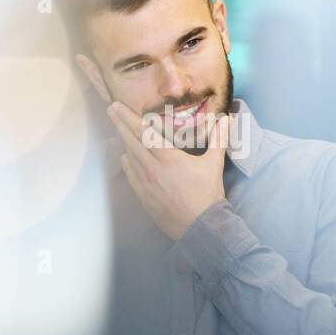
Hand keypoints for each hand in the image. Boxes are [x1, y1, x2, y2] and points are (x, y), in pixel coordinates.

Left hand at [108, 101, 230, 240]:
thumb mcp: (214, 165)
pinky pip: (131, 175)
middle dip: (119, 123)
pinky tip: (124, 157)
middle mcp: (151, 168)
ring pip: (129, 157)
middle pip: (131, 141)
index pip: (143, 132)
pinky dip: (126, 163)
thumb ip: (218, 140)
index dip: (128, 117)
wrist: (199, 228)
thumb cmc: (207, 195)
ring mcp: (145, 183)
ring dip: (122, 141)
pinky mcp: (143, 196)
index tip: (117, 106)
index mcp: (167, 157)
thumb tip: (225, 119)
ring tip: (117, 128)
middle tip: (110, 109)